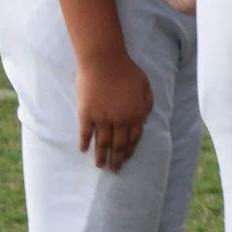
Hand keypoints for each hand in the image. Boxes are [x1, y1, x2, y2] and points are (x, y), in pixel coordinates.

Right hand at [77, 52, 153, 170]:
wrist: (104, 61)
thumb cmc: (127, 70)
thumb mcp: (145, 85)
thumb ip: (147, 103)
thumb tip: (145, 119)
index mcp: (135, 114)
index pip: (134, 138)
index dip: (130, 150)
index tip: (126, 158)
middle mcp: (119, 121)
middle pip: (118, 145)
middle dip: (117, 159)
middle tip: (114, 170)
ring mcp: (102, 118)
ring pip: (102, 143)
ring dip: (101, 156)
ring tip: (100, 166)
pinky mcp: (86, 114)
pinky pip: (85, 133)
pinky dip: (85, 142)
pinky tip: (84, 150)